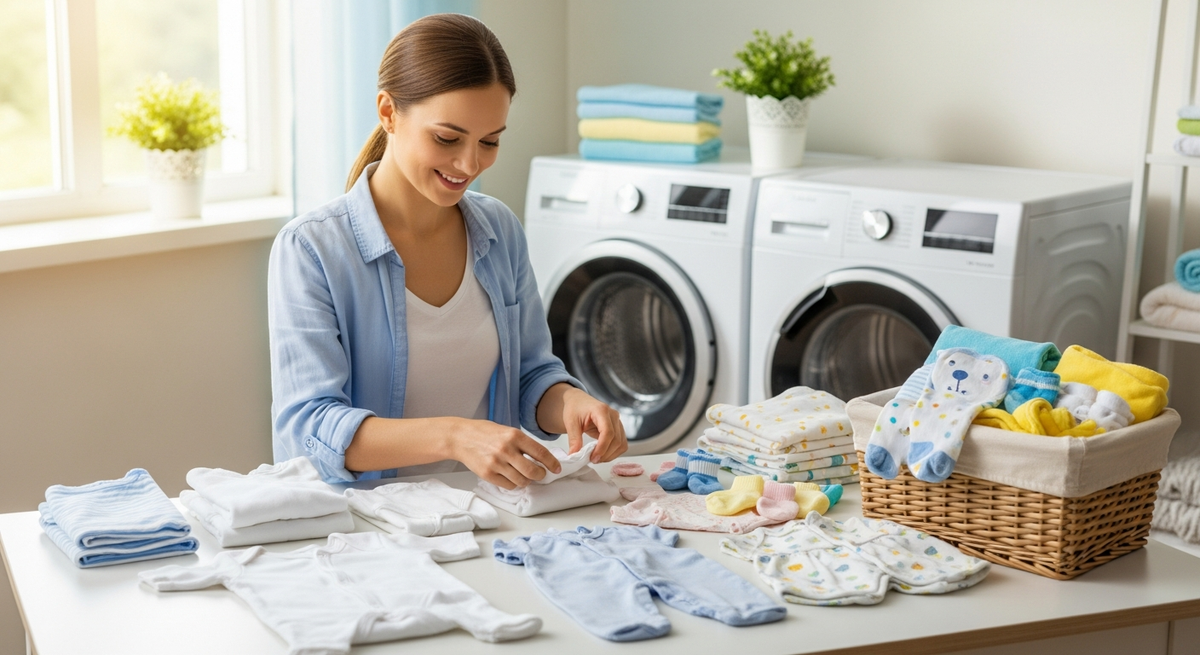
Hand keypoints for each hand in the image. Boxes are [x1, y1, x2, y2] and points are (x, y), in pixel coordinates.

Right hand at [447, 419, 561, 489]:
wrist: (461, 437)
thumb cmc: (485, 433)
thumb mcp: (507, 431)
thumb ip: (523, 443)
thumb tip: (541, 459)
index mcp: (514, 436)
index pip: (541, 453)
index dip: (552, 463)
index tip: (556, 469)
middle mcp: (506, 449)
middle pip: (533, 471)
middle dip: (540, 476)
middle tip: (540, 475)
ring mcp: (496, 463)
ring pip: (521, 481)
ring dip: (526, 481)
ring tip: (523, 475)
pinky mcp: (487, 474)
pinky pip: (508, 485)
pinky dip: (513, 484)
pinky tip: (510, 476)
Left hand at [560, 387, 627, 462]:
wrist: (579, 401)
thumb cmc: (575, 408)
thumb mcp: (570, 423)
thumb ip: (574, 439)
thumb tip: (574, 455)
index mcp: (601, 410)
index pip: (608, 432)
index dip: (602, 448)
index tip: (593, 458)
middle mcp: (613, 415)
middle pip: (616, 440)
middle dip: (605, 454)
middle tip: (593, 460)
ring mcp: (618, 421)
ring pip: (621, 443)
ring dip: (611, 455)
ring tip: (597, 458)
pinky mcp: (618, 428)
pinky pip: (621, 443)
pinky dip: (614, 452)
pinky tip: (603, 454)